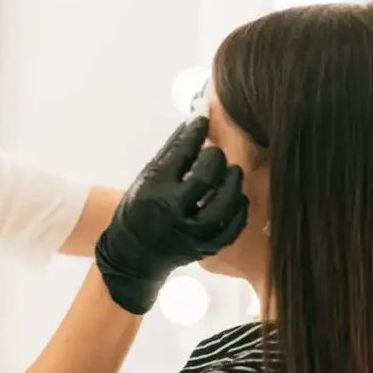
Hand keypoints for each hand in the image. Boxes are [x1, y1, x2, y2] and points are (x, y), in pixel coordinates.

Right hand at [95, 115, 248, 313]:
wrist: (133, 254)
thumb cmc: (139, 208)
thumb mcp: (146, 177)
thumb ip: (171, 150)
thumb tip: (196, 119)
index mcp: (154, 189)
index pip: (181, 152)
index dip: (196, 131)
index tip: (203, 120)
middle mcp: (173, 211)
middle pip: (207, 176)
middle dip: (215, 158)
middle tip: (214, 155)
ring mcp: (192, 232)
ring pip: (226, 202)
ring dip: (233, 181)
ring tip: (231, 172)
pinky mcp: (206, 247)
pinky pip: (234, 226)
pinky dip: (240, 208)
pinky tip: (236, 196)